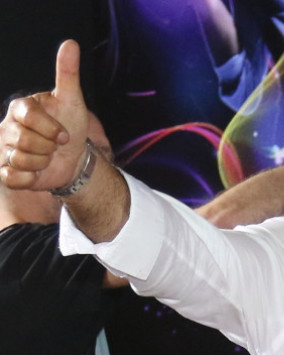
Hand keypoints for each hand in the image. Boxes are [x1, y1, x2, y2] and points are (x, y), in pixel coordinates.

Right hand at [0, 40, 89, 191]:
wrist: (74, 160)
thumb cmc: (71, 127)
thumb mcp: (73, 101)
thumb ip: (68, 73)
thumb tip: (71, 43)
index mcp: (20, 108)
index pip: (28, 116)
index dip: (50, 128)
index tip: (63, 134)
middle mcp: (6, 127)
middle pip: (25, 140)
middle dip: (48, 147)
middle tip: (54, 147)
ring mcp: (3, 148)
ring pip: (20, 159)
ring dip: (41, 163)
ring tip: (46, 158)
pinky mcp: (5, 171)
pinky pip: (13, 177)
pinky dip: (30, 179)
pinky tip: (36, 173)